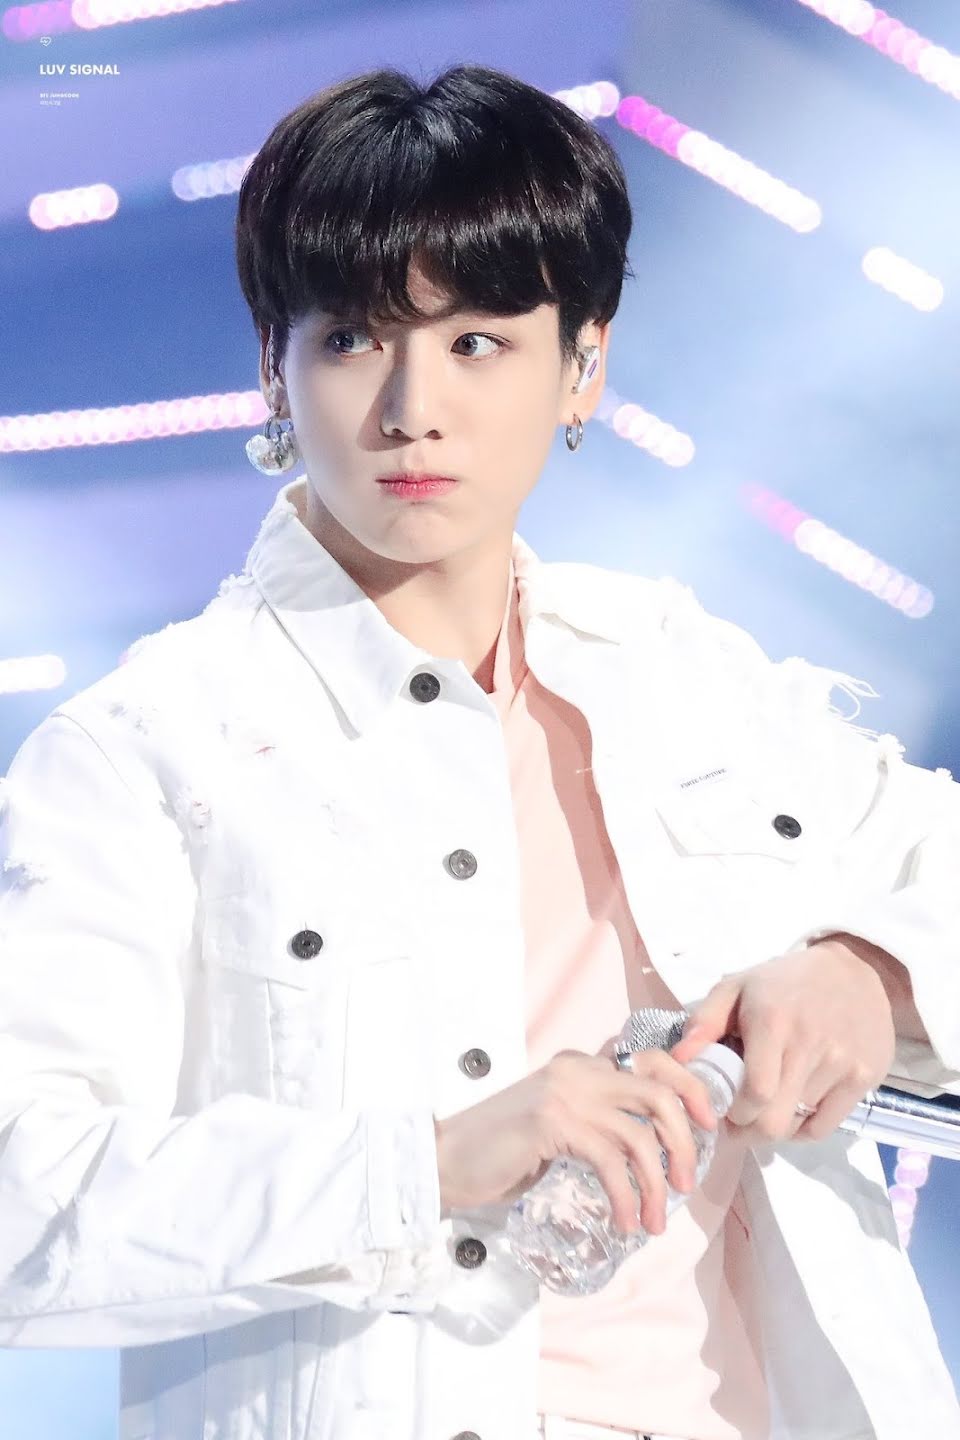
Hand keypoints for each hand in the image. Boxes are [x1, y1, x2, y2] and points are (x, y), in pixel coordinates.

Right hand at [433, 1039, 717, 1236]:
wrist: (446, 1159)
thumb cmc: (501, 1151)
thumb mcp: (557, 1124)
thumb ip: (595, 1121)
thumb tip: (649, 1149)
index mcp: (581, 1063)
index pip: (653, 1060)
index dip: (690, 1088)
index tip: (708, 1124)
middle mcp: (578, 1069)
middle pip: (658, 1094)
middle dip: (684, 1142)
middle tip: (687, 1183)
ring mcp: (565, 1093)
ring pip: (639, 1136)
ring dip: (657, 1185)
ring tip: (655, 1222)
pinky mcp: (553, 1122)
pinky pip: (611, 1162)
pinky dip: (626, 1197)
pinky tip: (624, 1222)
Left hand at [668, 940, 896, 1143]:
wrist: (856, 969)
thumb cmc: (785, 981)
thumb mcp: (737, 986)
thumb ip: (703, 1022)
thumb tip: (677, 1060)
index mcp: (773, 1023)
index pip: (753, 1094)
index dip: (733, 1113)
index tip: (721, 1110)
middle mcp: (810, 1046)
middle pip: (774, 1121)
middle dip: (748, 1132)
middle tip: (738, 1122)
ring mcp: (842, 1064)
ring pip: (798, 1126)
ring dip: (774, 1126)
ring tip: (765, 1106)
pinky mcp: (865, 1078)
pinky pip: (826, 1126)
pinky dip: (803, 1129)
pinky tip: (792, 1110)